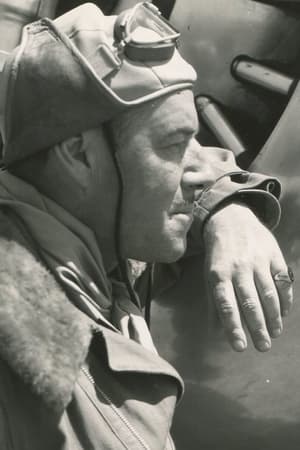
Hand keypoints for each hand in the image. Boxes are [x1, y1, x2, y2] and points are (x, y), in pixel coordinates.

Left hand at [203, 203, 292, 351]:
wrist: (232, 218)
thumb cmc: (218, 253)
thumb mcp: (210, 274)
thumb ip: (214, 302)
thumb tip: (216, 332)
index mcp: (219, 274)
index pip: (226, 305)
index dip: (233, 327)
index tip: (240, 347)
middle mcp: (238, 268)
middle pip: (250, 302)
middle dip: (258, 327)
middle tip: (264, 347)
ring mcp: (258, 260)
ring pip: (269, 293)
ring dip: (274, 316)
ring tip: (275, 333)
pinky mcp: (273, 254)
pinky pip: (282, 280)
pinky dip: (285, 298)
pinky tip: (284, 313)